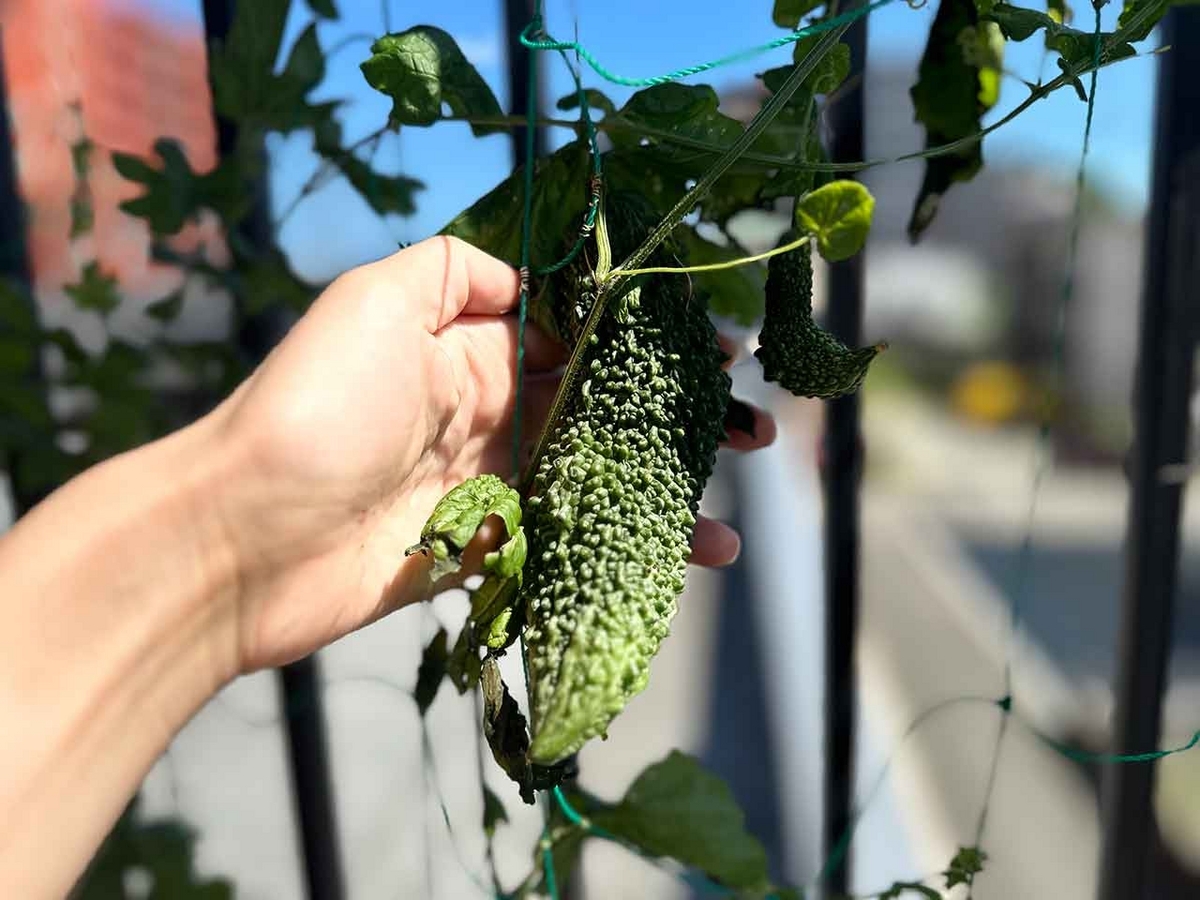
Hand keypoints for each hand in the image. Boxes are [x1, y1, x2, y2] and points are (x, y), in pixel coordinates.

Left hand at [208, 236, 774, 672]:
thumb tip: (530, 277)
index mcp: (469, 350)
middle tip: (752, 425)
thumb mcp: (377, 297)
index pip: (578, 337)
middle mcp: (484, 413)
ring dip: (666, 486)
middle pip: (600, 409)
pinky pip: (566, 545)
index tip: (717, 348)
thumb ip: (458, 270)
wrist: (241, 538)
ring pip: (594, 481)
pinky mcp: (482, 553)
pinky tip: (689, 555)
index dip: (649, 341)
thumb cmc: (316, 407)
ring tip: (736, 498)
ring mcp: (484, 487)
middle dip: (676, 414)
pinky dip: (626, 549)